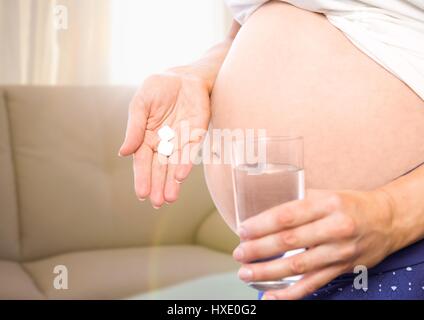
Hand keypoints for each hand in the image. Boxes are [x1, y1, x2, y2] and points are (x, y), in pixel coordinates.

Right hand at [119, 71, 210, 207]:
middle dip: (158, 185)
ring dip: (172, 181)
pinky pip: (190, 150)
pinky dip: (185, 163)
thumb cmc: (158, 89)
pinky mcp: (196, 134)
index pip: (143, 162)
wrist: (184, 75)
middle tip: (157, 203)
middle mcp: (164, 143)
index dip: (142, 177)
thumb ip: (134, 127)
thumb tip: (122, 153)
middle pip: (159, 168)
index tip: (141, 194)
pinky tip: (180, 175)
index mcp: (147, 138)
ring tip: (169, 198)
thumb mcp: (140, 104)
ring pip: (175, 165)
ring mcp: (181, 140)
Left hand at [232, 189, 394, 299]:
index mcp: (327, 204)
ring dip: (268, 271)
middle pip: (289, 241)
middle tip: (239, 253)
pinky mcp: (341, 269)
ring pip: (298, 266)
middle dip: (259, 249)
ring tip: (246, 273)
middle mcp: (334, 228)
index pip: (287, 215)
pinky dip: (290, 293)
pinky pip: (313, 284)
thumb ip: (299, 202)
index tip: (243, 230)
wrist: (387, 220)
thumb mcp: (326, 194)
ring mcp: (339, 252)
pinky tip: (271, 296)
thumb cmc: (350, 205)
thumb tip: (264, 212)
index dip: (261, 225)